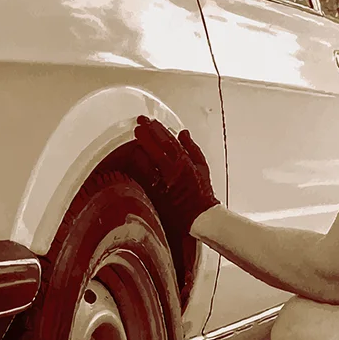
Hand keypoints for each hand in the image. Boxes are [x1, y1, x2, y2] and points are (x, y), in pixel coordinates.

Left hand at [133, 117, 218, 232]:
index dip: (159, 130)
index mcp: (187, 164)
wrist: (200, 217)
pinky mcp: (157, 192)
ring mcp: (165, 181)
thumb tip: (183, 133)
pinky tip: (135, 153)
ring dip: (144, 144)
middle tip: (139, 122)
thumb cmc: (202, 193)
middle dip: (149, 132)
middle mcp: (175, 171)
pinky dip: (141, 162)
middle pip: (160, 147)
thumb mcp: (203, 167)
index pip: (170, 142)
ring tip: (137, 133)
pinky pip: (147, 174)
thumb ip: (192, 148)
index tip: (151, 121)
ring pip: (152, 158)